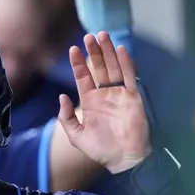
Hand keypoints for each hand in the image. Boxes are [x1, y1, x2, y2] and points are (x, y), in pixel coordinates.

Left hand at [58, 31, 150, 173]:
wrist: (123, 159)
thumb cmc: (100, 149)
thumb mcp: (76, 136)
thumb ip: (67, 117)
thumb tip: (62, 97)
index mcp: (90, 101)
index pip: (83, 77)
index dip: (78, 63)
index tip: (72, 49)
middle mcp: (104, 94)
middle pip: (99, 67)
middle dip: (94, 52)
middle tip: (88, 36)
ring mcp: (119, 94)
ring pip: (113, 67)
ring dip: (108, 52)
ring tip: (102, 35)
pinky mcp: (133, 97)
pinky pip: (129, 76)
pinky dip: (126, 63)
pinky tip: (121, 49)